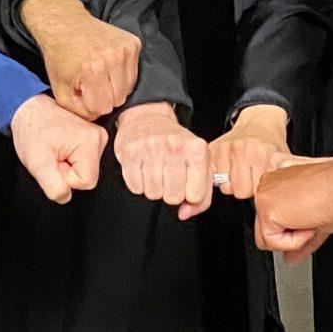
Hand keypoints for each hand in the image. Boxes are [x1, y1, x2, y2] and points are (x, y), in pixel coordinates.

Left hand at [10, 94, 107, 203]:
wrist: (28, 110)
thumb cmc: (31, 130)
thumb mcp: (37, 163)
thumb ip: (54, 186)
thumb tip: (66, 196)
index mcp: (91, 142)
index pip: (86, 182)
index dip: (66, 178)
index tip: (54, 162)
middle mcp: (100, 138)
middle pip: (87, 176)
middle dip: (67, 172)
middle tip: (53, 155)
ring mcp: (97, 137)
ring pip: (85, 170)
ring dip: (67, 166)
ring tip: (55, 150)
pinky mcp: (92, 138)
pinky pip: (83, 162)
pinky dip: (69, 160)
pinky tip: (60, 148)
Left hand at [19, 0, 140, 118]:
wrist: (66, 25)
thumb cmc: (60, 58)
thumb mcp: (60, 91)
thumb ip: (78, 111)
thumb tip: (97, 116)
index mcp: (93, 70)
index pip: (104, 108)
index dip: (92, 104)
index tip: (83, 92)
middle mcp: (113, 58)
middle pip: (119, 99)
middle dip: (104, 96)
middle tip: (91, 83)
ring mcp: (126, 49)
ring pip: (129, 87)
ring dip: (115, 86)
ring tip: (100, 74)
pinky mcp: (133, 44)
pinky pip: (134, 72)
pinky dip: (122, 73)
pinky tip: (108, 64)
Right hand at [114, 101, 214, 217]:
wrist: (149, 119)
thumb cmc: (177, 144)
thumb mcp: (199, 164)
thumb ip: (201, 195)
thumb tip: (185, 213)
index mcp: (198, 150)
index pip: (196, 195)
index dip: (190, 194)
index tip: (187, 182)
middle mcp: (175, 147)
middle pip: (173, 198)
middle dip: (171, 192)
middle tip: (169, 176)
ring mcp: (152, 148)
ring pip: (153, 194)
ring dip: (154, 188)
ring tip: (156, 171)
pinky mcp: (131, 152)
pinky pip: (135, 187)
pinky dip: (139, 183)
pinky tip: (143, 169)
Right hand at [207, 105, 292, 199]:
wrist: (260, 122)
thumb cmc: (270, 144)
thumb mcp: (282, 161)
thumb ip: (279, 179)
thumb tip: (275, 198)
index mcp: (261, 156)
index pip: (254, 192)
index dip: (257, 190)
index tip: (259, 182)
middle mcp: (242, 151)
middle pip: (238, 191)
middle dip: (244, 188)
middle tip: (249, 178)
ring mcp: (226, 149)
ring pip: (225, 187)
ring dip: (232, 183)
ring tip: (240, 173)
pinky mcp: (214, 148)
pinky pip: (214, 176)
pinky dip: (221, 175)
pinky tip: (230, 168)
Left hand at [254, 154, 332, 257]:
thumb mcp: (317, 220)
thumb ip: (299, 239)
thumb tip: (289, 259)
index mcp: (277, 180)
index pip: (273, 218)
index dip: (294, 228)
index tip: (311, 218)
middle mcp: (267, 185)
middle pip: (266, 229)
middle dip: (290, 235)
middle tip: (313, 220)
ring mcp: (264, 197)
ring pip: (267, 238)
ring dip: (294, 238)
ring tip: (311, 219)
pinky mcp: (267, 210)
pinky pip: (274, 243)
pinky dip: (295, 241)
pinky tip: (309, 221)